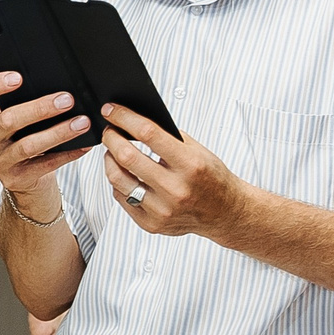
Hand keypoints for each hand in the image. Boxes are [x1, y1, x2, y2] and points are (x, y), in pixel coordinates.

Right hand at [0, 72, 92, 212]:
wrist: (24, 179)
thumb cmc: (22, 139)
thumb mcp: (15, 121)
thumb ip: (22, 103)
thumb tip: (57, 87)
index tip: (18, 77)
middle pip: (8, 120)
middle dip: (40, 108)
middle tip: (67, 100)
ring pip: (28, 145)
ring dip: (58, 132)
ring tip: (81, 123)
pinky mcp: (16, 178)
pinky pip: (45, 165)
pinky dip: (67, 153)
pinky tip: (83, 145)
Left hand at [95, 105, 250, 239]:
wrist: (224, 212)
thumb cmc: (211, 177)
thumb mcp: (197, 150)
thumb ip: (167, 137)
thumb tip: (132, 121)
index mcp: (190, 165)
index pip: (148, 134)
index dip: (124, 118)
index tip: (111, 111)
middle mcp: (176, 189)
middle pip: (127, 157)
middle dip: (111, 138)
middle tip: (108, 131)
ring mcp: (162, 210)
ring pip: (118, 179)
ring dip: (109, 160)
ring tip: (113, 152)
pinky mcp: (151, 224)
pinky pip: (121, 197)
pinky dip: (118, 182)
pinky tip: (124, 173)